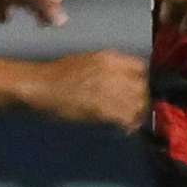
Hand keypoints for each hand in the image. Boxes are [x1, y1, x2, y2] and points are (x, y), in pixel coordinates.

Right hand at [27, 49, 148, 132]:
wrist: (43, 87)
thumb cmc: (59, 73)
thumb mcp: (89, 60)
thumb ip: (110, 68)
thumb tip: (123, 80)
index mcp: (111, 58)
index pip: (141, 68)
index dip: (142, 80)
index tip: (139, 90)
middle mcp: (116, 72)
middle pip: (144, 87)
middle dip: (142, 98)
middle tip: (137, 109)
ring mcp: (112, 91)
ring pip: (139, 104)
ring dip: (137, 113)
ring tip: (131, 120)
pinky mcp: (106, 109)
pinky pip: (127, 118)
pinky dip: (128, 125)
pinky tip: (123, 128)